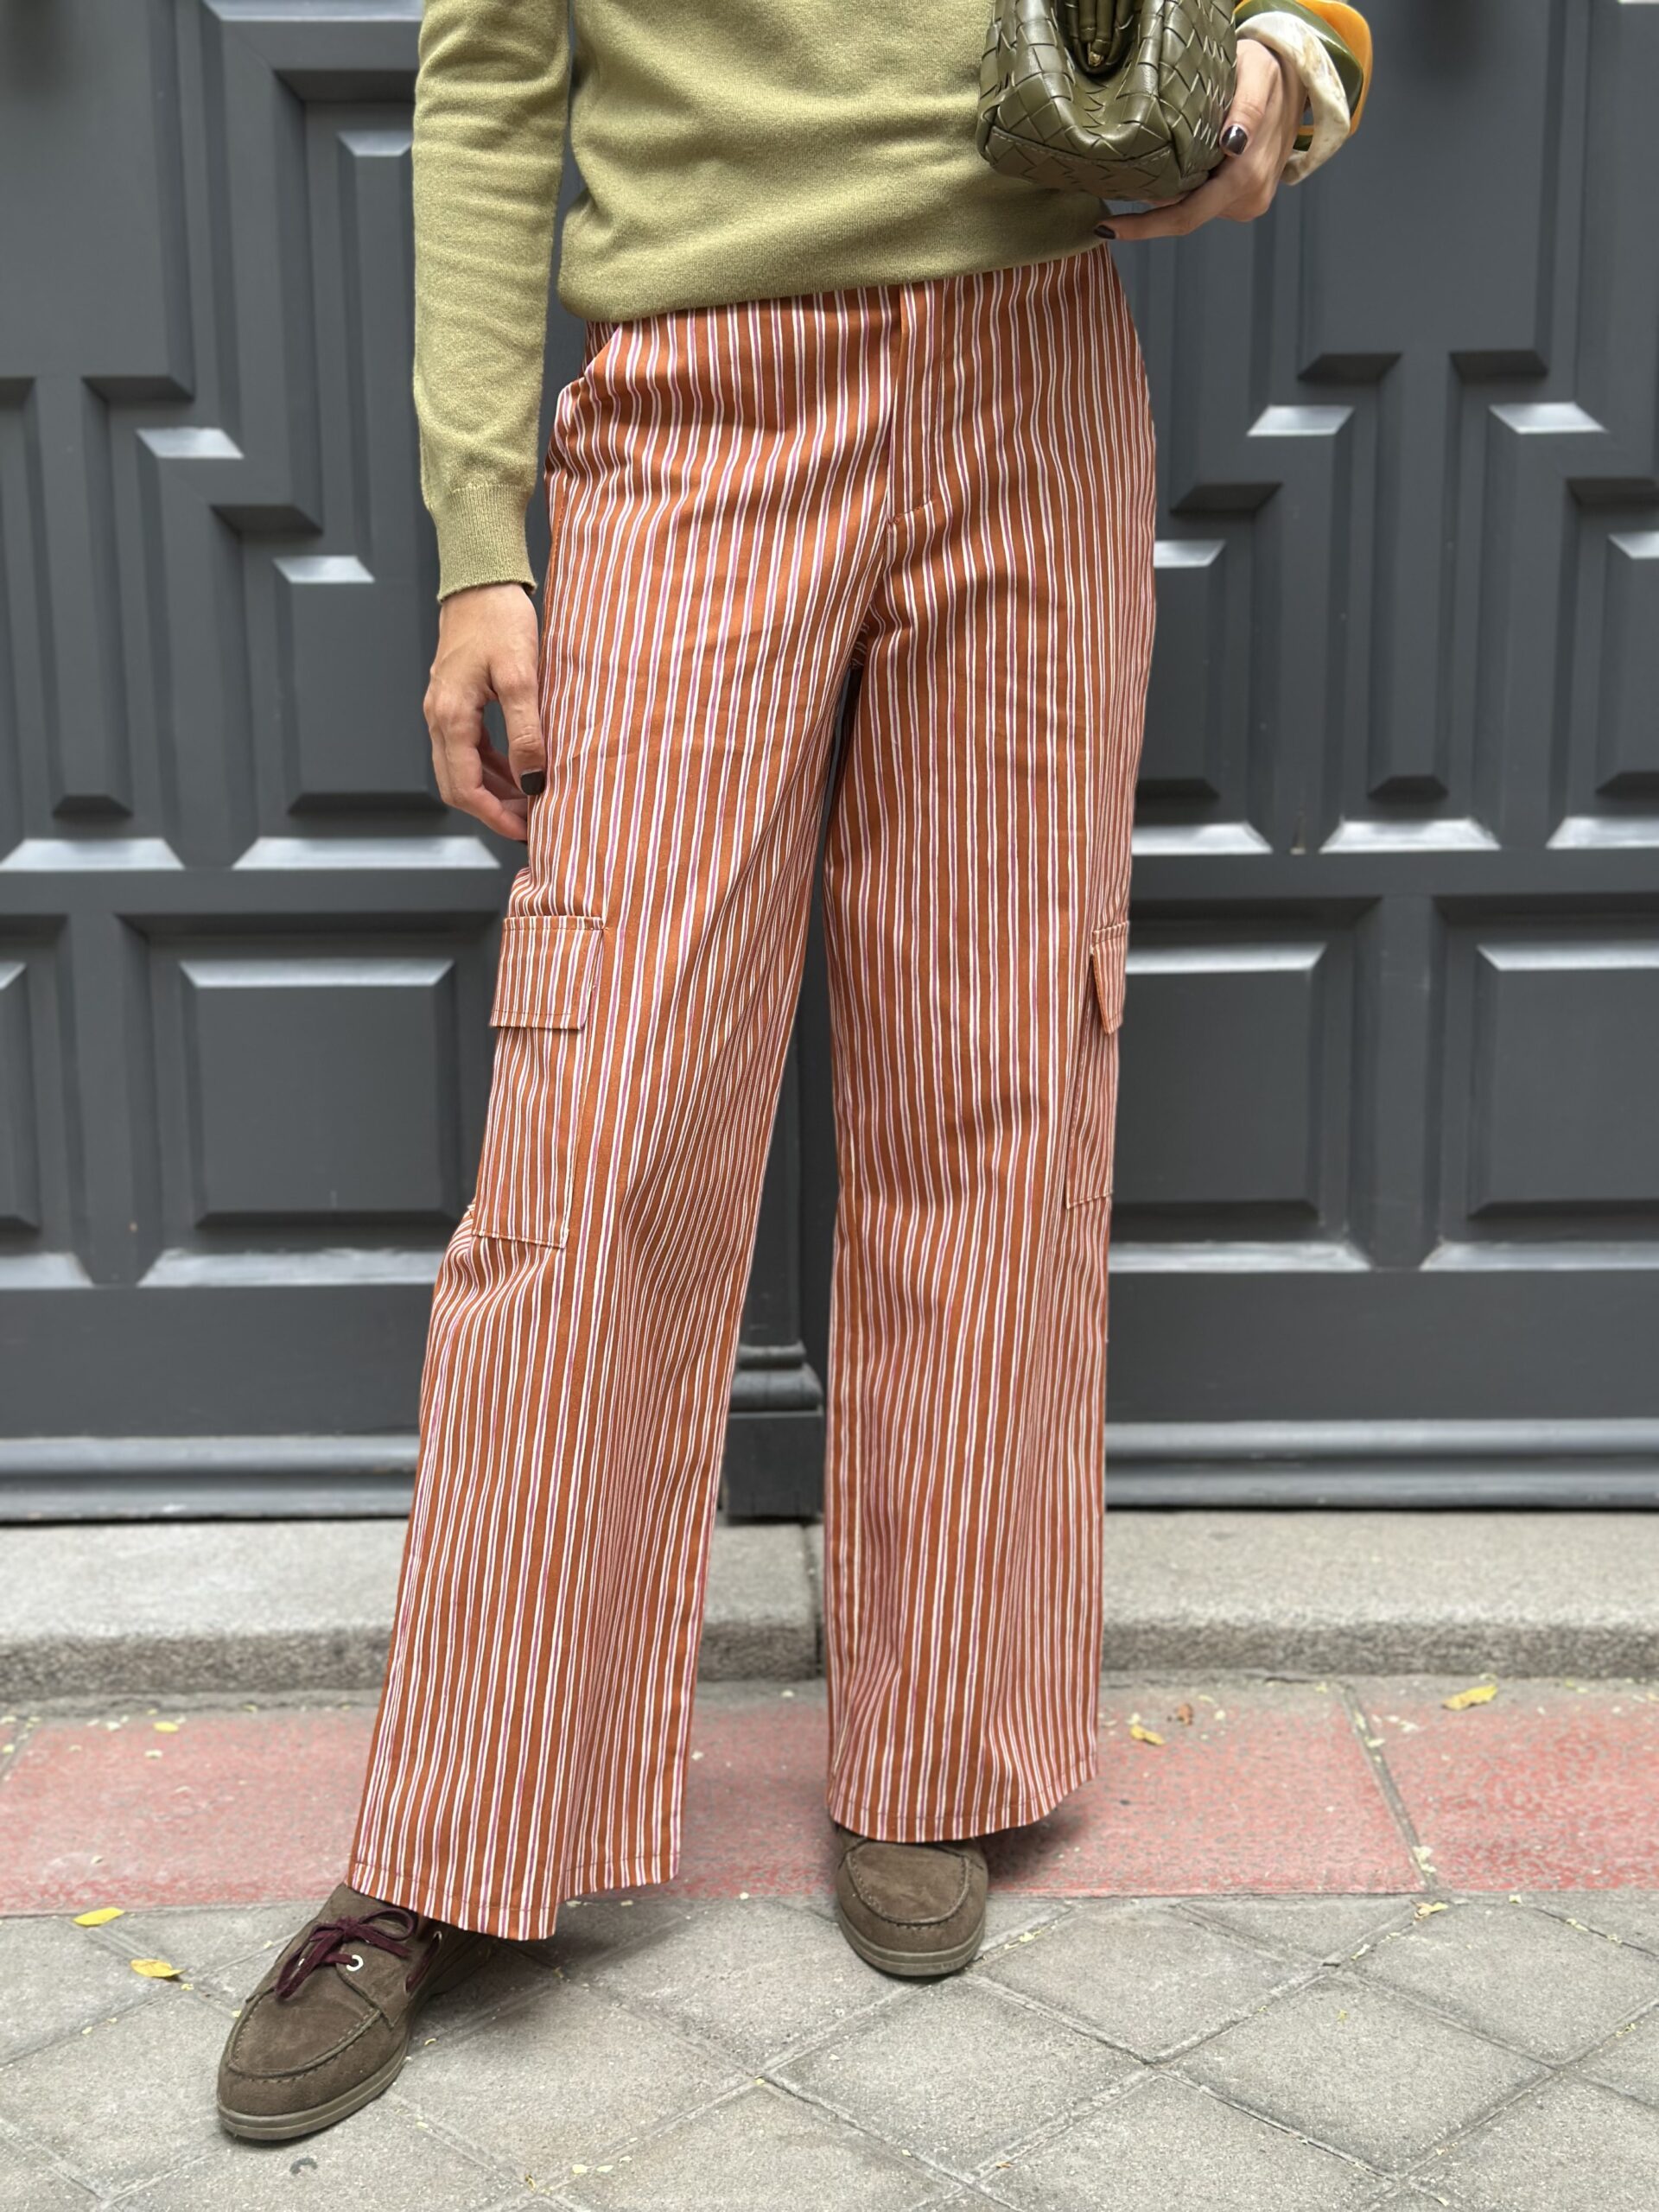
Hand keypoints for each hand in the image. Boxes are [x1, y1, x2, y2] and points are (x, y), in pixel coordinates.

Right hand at [422, 582, 543, 841]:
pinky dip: (491, 767)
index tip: (524, 831)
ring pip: (461, 769)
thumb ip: (526, 733)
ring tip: (529, 802)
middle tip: (531, 823)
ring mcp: (443, 709)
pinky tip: (518, 770)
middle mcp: (438, 716)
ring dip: (493, 790)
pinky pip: (468, 748)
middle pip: (457, 785)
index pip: (464, 787)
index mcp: (450, 715)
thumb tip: (532, 781)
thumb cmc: (500, 618)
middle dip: (492, 810)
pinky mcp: (454, 701)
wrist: (481, 578)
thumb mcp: (523, 677)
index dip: (494, 816)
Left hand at [1102, 40, 1304, 241]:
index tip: (1106, 227)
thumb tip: (1232, 144)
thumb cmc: (1269, 71)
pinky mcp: (1246, 200)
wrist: (1297, 82)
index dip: (1145, 226)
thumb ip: (1246, 108)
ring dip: (1167, 198)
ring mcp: (1249, 202)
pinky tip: (1172, 172)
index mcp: (1247, 177)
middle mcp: (1249, 198)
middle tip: (1107, 216)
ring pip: (1194, 209)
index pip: (1187, 215)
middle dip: (1146, 219)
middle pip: (1184, 218)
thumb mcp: (1256, 73)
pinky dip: (1185, 190)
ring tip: (1143, 175)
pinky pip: (1206, 202)